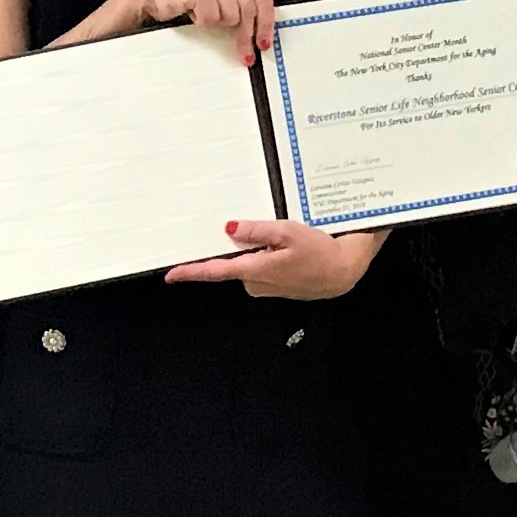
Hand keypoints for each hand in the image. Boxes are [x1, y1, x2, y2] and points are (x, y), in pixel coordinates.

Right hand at [111, 0, 277, 60]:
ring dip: (217, 23)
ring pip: (232, 16)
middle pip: (249, 11)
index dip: (266, 25)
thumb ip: (241, 4)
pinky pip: (212, 18)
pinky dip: (202, 21)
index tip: (264, 43)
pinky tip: (192, 13)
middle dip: (246, 37)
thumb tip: (260, 31)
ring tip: (203, 15)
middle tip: (244, 54)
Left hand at [166, 218, 381, 298]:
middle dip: (246, 245)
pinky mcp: (275, 287)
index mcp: (255, 270)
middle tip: (271, 235)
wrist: (343, 272)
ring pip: (251, 263)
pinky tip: (291, 252)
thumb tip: (231, 229)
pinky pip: (263, 268)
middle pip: (235, 260)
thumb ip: (256, 230)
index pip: (215, 271)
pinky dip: (272, 257)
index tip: (172, 274)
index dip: (191, 272)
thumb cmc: (321, 253)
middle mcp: (256, 283)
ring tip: (288, 244)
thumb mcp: (287, 232)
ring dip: (262, 250)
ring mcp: (265, 287)